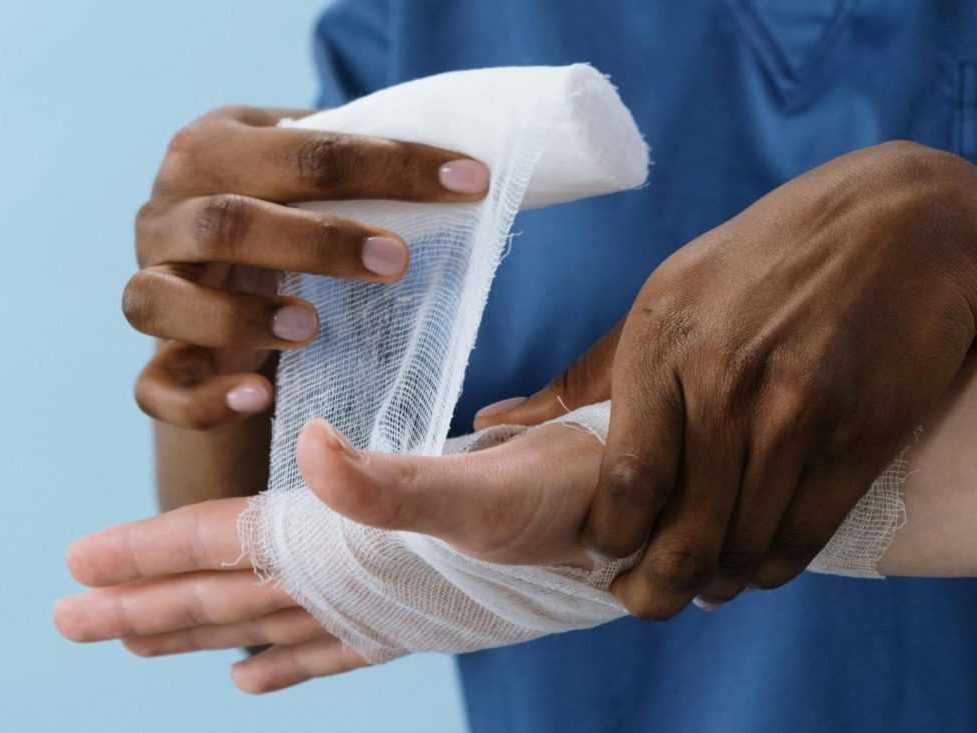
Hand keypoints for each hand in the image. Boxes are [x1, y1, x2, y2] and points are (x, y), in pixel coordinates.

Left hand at [55, 419, 606, 691]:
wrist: (632, 529)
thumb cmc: (567, 502)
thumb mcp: (484, 488)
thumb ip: (394, 485)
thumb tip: (316, 451)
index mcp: (353, 545)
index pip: (231, 546)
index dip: (154, 550)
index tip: (81, 564)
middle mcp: (356, 584)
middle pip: (229, 597)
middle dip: (145, 606)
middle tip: (67, 618)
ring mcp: (382, 604)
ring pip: (265, 624)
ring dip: (197, 631)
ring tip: (137, 643)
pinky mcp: (414, 611)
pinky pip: (330, 647)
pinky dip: (285, 663)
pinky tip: (248, 679)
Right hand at [128, 104, 488, 428]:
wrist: (220, 281)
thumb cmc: (283, 220)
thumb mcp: (310, 182)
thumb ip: (358, 169)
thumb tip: (466, 173)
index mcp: (213, 150)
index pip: (301, 149)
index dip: (391, 166)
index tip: (468, 184)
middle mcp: (165, 213)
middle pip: (224, 221)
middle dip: (316, 241)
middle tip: (396, 263)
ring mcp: (149, 287)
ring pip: (159, 300)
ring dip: (239, 315)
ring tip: (311, 327)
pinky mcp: (153, 360)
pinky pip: (154, 386)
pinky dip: (202, 397)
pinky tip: (258, 397)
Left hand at [476, 141, 976, 617]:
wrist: (888, 223)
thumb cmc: (755, 260)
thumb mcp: (661, 299)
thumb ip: (583, 375)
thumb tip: (496, 420)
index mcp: (662, 348)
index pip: (627, 481)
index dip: (611, 539)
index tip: (603, 554)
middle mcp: (727, 386)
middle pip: (684, 531)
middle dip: (656, 588)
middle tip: (643, 600)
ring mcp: (798, 413)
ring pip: (745, 543)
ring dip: (715, 583)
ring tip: (698, 587)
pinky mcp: (858, 435)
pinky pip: (806, 533)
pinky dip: (773, 566)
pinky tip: (753, 567)